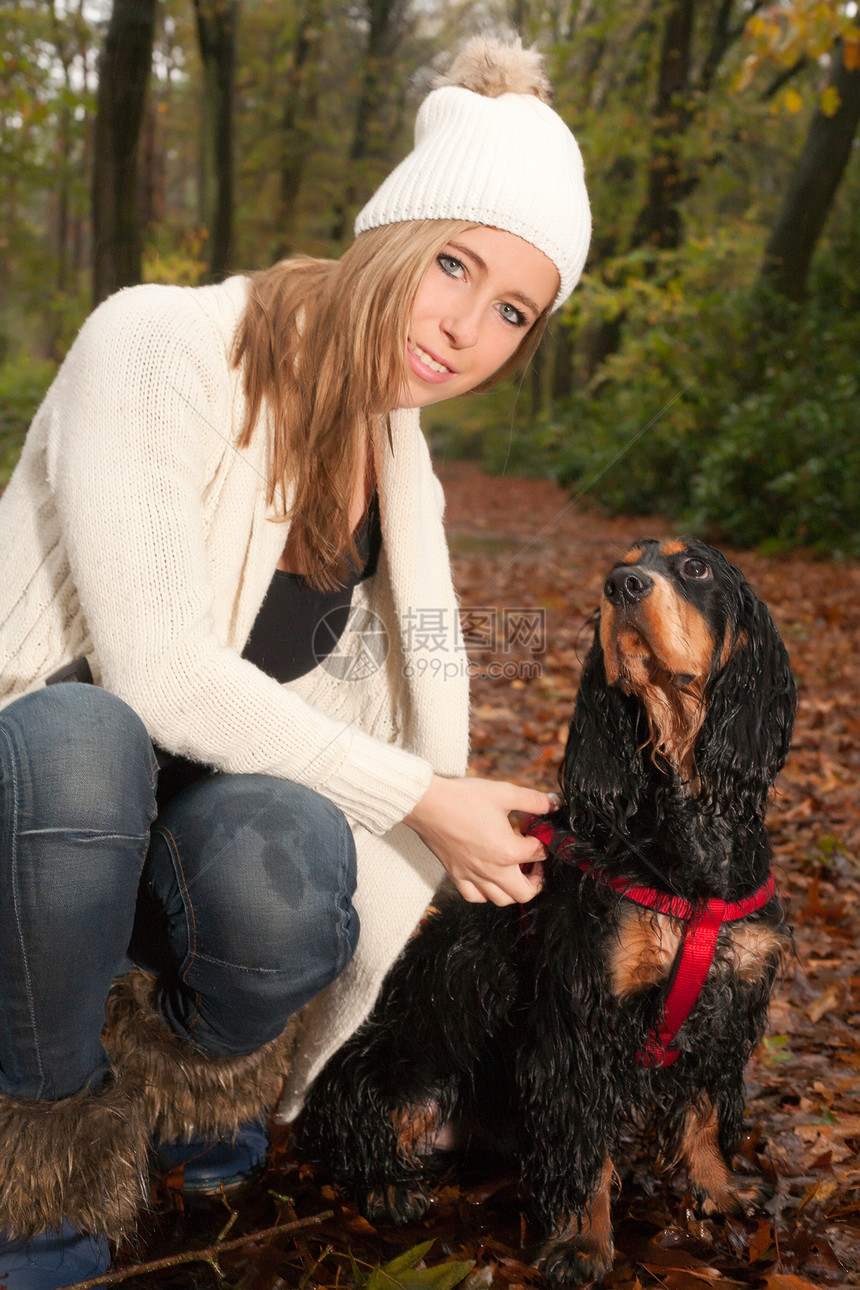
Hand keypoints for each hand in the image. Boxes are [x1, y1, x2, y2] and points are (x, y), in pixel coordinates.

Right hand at [404, 774, 551, 905]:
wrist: (428, 803)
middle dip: (537, 880)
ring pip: (501, 899)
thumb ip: (533, 800)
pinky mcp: (456, 875)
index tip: (539, 832)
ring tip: (515, 873)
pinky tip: (488, 879)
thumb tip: (554, 803)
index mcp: (508, 851)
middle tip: (535, 865)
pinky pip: (474, 896)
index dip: (544, 842)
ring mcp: (472, 875)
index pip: (538, 854)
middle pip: (525, 892)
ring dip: (513, 889)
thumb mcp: (504, 793)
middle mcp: (492, 870)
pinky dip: (485, 893)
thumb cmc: (464, 798)